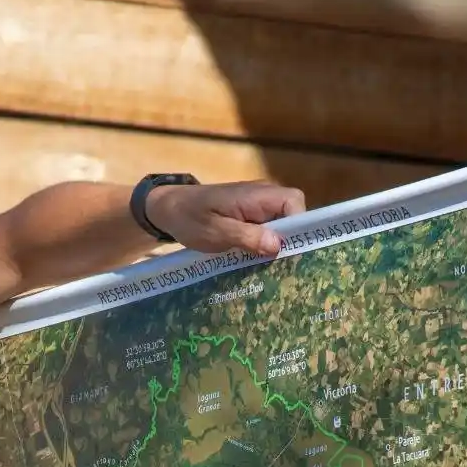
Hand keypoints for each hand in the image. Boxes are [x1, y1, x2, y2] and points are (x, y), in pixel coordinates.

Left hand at [147, 180, 306, 257]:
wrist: (167, 209)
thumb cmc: (189, 217)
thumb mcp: (216, 231)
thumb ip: (247, 236)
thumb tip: (279, 246)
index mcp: (258, 195)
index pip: (295, 204)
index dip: (299, 227)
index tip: (291, 253)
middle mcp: (263, 197)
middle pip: (293, 216)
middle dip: (290, 241)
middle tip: (284, 268)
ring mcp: (257, 207)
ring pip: (281, 226)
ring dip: (277, 247)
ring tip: (274, 272)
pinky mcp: (250, 218)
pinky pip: (267, 231)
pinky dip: (265, 246)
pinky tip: (259, 265)